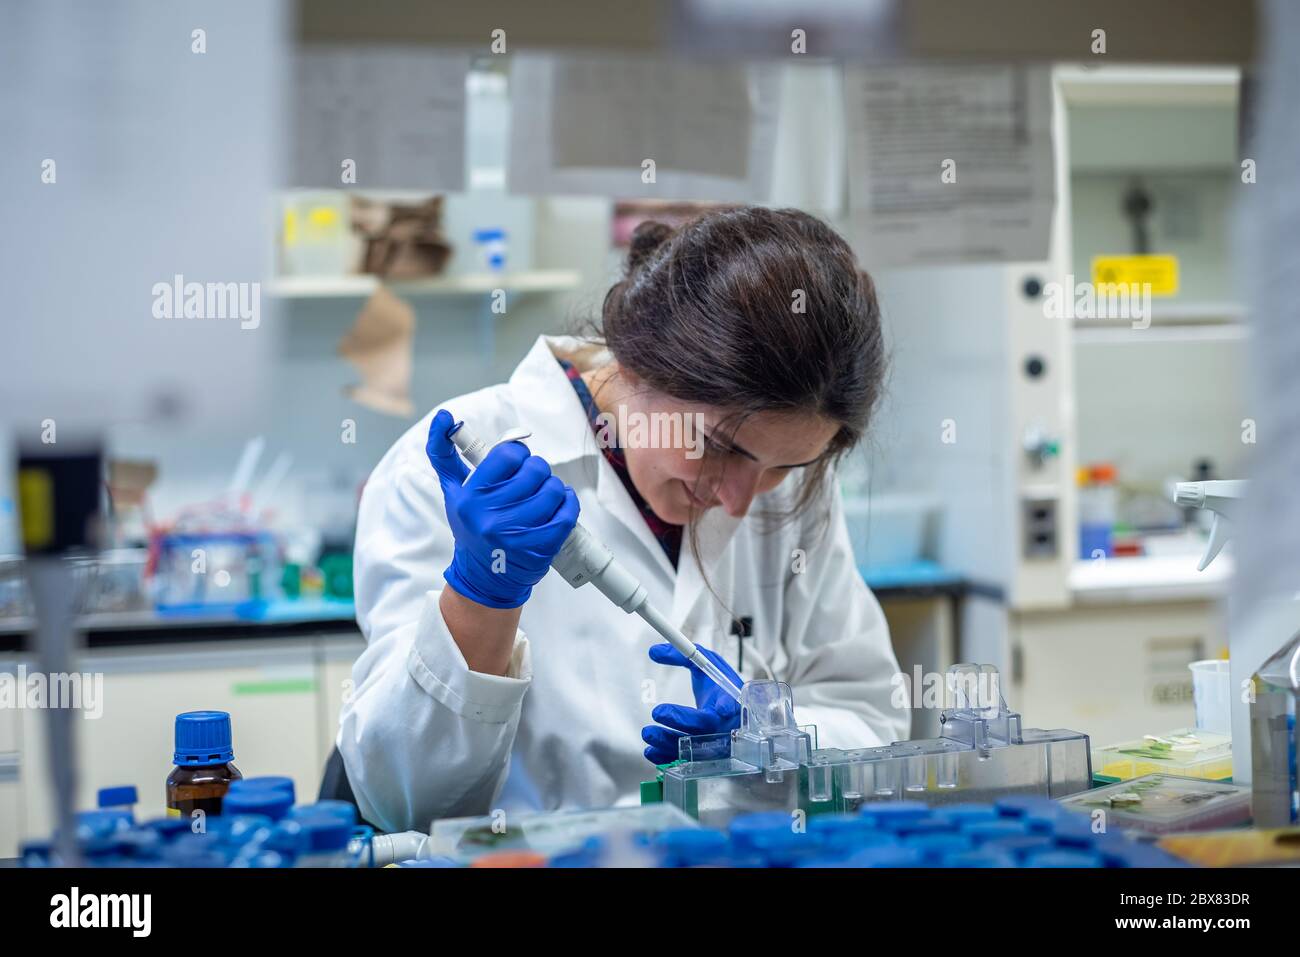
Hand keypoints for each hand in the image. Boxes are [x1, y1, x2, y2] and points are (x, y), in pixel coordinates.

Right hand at [426, 409, 579, 608]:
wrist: (484, 576)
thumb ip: (444, 453)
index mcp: (470, 497)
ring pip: (555, 489)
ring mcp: (517, 533)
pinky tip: (556, 508)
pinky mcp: (541, 547)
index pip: (509, 454)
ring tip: (541, 499)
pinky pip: (568, 511)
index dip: (517, 455)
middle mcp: (491, 516)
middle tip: (528, 485)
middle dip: (536, 473)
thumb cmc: (471, 526)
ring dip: (553, 490)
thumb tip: (443, 417)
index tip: (515, 465)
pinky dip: (567, 505)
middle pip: (536, 469)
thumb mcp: (453, 491)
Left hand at [641, 643, 742, 764]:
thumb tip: (653, 651)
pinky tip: (651, 751)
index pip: (729, 705)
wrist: (730, 709)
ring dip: (668, 742)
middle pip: (706, 728)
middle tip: (658, 712)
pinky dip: (667, 758)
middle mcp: (724, 725)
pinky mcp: (701, 755)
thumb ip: (681, 654)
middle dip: (681, 721)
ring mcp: (714, 743)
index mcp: (729, 700)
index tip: (720, 708)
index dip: (725, 707)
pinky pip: (685, 761)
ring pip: (693, 748)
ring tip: (648, 733)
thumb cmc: (719, 686)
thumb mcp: (705, 663)